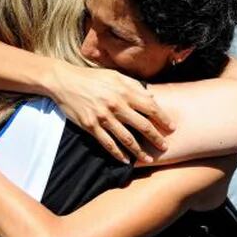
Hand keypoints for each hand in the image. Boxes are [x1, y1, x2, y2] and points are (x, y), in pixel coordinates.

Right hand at [50, 63, 174, 163]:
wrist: (65, 81)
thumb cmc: (92, 77)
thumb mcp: (115, 76)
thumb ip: (134, 86)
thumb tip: (152, 96)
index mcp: (124, 91)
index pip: (150, 107)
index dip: (163, 119)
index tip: (172, 128)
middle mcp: (116, 105)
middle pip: (142, 125)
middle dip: (156, 138)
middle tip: (165, 147)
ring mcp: (103, 117)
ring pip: (126, 138)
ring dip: (139, 151)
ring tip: (149, 159)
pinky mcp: (90, 126)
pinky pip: (107, 143)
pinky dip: (117, 154)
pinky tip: (125, 161)